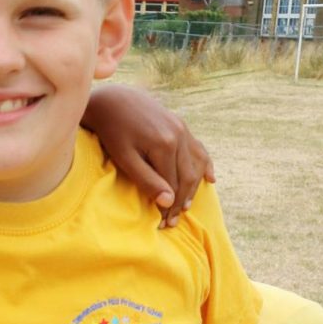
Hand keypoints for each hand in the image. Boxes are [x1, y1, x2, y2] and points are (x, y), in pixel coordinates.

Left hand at [83, 84, 214, 227]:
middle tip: (172, 222)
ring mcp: (182, 128)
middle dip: (181, 202)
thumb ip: (146, 180)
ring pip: (195, 165)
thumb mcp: (124, 158)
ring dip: (192, 188)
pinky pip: (197, 148)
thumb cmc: (112, 131)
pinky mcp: (180, 123)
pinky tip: (209, 179)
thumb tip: (169, 202)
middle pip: (187, 177)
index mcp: (165, 145)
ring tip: (185, 207)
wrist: (112, 99)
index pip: (174, 185)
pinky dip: (204, 165)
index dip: (170, 208)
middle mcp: (179, 135)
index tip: (164, 224)